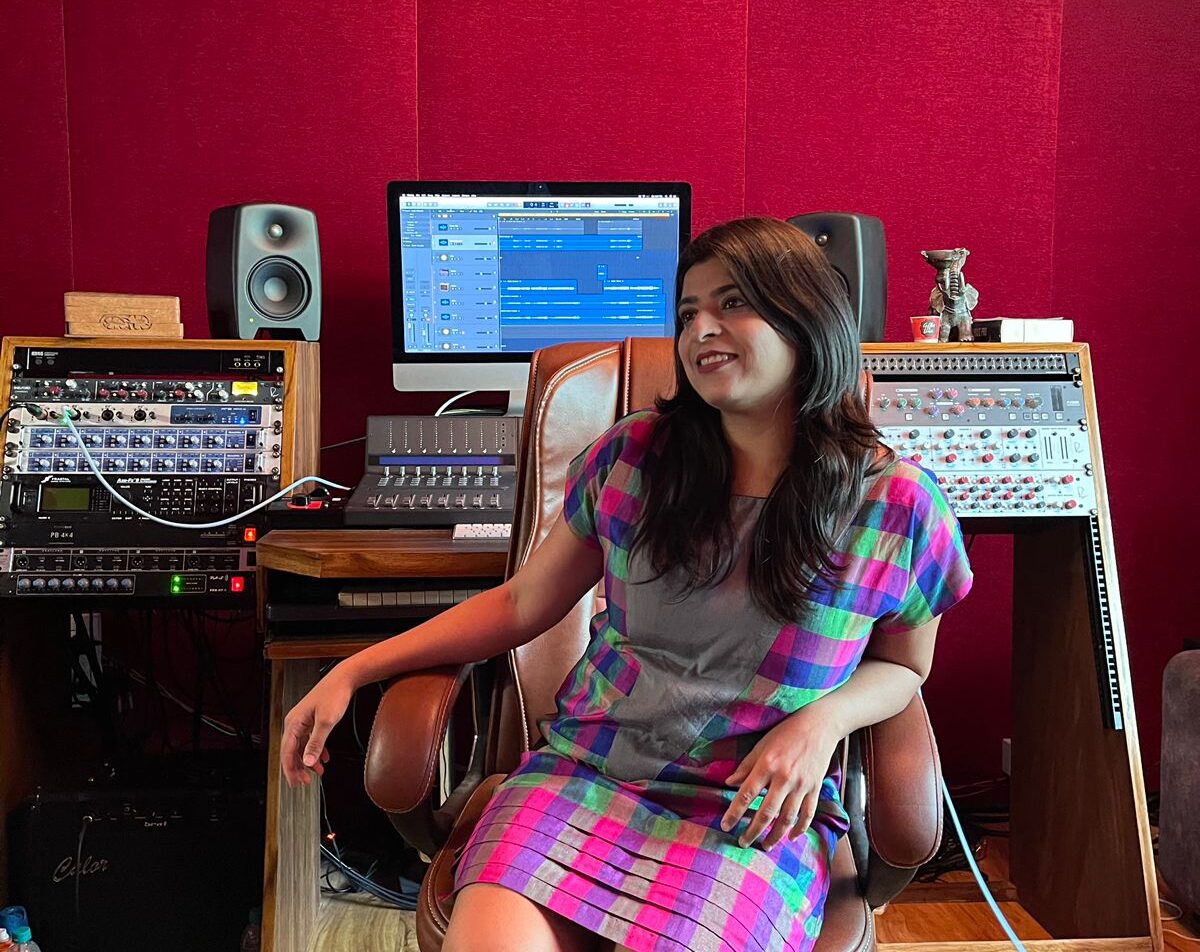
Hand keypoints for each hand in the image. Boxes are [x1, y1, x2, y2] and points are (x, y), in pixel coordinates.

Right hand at [280, 665, 354, 786]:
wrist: (344, 678)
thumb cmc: (334, 694)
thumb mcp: (327, 722)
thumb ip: (316, 743)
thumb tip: (308, 762)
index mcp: (294, 723)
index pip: (287, 752)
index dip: (290, 770)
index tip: (296, 783)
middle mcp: (295, 722)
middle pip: (291, 751)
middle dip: (298, 768)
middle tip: (306, 782)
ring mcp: (303, 721)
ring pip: (301, 746)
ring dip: (308, 760)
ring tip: (318, 771)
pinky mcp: (311, 719)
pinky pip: (309, 739)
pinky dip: (315, 750)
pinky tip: (324, 758)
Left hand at [720, 710, 839, 849]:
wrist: (818, 726)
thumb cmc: (785, 733)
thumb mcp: (761, 745)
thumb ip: (745, 766)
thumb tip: (729, 783)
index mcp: (767, 765)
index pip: (746, 795)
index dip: (734, 813)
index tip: (725, 826)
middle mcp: (784, 777)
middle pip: (766, 812)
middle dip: (753, 831)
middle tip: (743, 843)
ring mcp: (801, 785)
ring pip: (787, 818)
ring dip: (775, 836)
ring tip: (765, 846)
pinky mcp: (815, 788)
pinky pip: (807, 814)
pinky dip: (799, 828)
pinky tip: (790, 837)